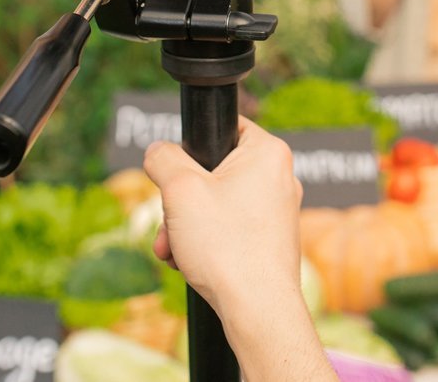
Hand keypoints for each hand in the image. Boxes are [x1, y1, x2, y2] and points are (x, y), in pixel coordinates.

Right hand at [143, 117, 303, 315]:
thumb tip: (157, 151)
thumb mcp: (180, 190)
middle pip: (212, 172)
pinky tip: (189, 264)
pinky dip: (205, 243)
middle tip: (170, 225)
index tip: (178, 174)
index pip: (223, 127)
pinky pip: (228, 229)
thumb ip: (163, 158)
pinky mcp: (271, 240)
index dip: (192, 149)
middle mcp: (280, 177)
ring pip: (216, 205)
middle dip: (180, 203)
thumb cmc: (226, 246)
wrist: (258, 309)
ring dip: (186, 226)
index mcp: (267, 152)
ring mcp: (277, 211)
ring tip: (175, 251)